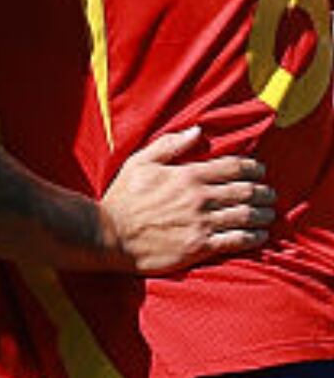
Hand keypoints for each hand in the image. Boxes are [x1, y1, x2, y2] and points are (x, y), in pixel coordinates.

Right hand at [100, 126, 276, 272]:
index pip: (234, 167)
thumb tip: (197, 130)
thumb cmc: (122, 199)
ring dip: (263, 214)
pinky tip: (258, 235)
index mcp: (187, 175)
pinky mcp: (200, 247)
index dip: (254, 168)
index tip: (261, 171)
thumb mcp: (139, 163)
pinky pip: (237, 241)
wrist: (108, 235)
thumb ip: (169, 145)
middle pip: (246, 191)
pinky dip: (254, 237)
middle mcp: (199, 198)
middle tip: (269, 194)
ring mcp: (201, 224)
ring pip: (247, 216)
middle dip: (264, 191)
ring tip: (267, 214)